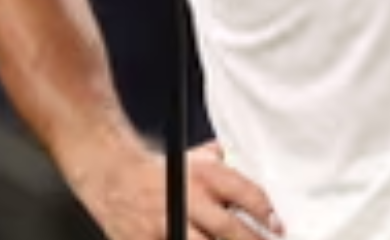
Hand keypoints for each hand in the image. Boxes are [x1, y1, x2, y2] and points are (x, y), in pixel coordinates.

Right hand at [78, 141, 283, 239]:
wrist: (111, 174)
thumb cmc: (156, 171)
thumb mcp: (194, 159)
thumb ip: (221, 165)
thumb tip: (245, 164)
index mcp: (205, 176)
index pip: (246, 194)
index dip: (266, 214)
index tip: (278, 228)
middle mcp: (188, 200)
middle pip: (230, 230)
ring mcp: (167, 223)